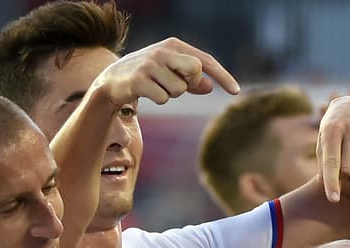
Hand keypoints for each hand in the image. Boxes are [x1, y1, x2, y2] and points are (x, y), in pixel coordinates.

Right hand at [92, 37, 238, 107]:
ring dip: (171, 94)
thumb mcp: (171, 75)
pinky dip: (159, 100)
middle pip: (194, 70)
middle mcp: (163, 51)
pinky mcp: (139, 79)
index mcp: (173, 45)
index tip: (236, 91)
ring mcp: (150, 64)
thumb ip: (191, 81)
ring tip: (156, 87)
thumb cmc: (147, 77)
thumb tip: (209, 86)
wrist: (112, 80)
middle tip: (178, 84)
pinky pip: (163, 98)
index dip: (222, 75)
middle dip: (190, 83)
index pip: (204, 60)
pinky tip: (146, 92)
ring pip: (179, 89)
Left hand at [317, 96, 349, 202]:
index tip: (333, 199)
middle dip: (344, 170)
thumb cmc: (334, 128)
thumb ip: (323, 162)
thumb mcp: (324, 139)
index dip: (331, 183)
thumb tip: (326, 187)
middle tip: (343, 156)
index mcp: (331, 129)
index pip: (331, 162)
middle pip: (348, 169)